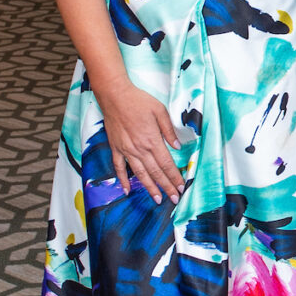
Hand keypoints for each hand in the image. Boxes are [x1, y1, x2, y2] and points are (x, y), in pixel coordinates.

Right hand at [97, 80, 184, 203]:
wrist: (115, 96)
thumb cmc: (139, 101)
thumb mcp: (160, 110)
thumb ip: (169, 130)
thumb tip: (177, 146)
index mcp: (152, 140)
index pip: (166, 164)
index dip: (174, 177)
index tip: (181, 187)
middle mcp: (139, 149)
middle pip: (155, 172)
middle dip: (166, 187)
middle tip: (174, 199)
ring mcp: (126, 150)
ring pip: (140, 174)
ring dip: (149, 188)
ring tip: (158, 199)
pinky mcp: (116, 148)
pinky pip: (119, 168)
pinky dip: (123, 180)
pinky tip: (127, 190)